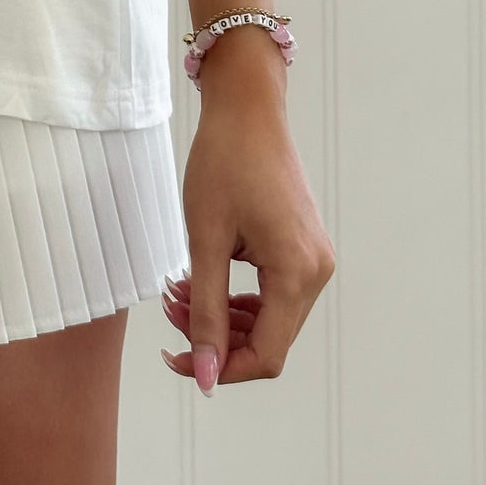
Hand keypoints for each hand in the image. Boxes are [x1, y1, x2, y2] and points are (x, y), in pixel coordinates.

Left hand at [161, 98, 335, 392]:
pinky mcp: (302, 246)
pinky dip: (237, 296)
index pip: (266, 356)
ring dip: (223, 316)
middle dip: (216, 336)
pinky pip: (273, 291)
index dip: (220, 367)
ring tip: (179, 291)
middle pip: (269, 339)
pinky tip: (202, 279)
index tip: (177, 359)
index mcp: (298, 272)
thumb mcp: (204, 239)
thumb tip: (204, 374)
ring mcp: (312, 258)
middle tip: (169, 309)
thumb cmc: (224, 161)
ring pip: (269, 317)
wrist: (246, 110)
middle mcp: (316, 271)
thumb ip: (205, 311)